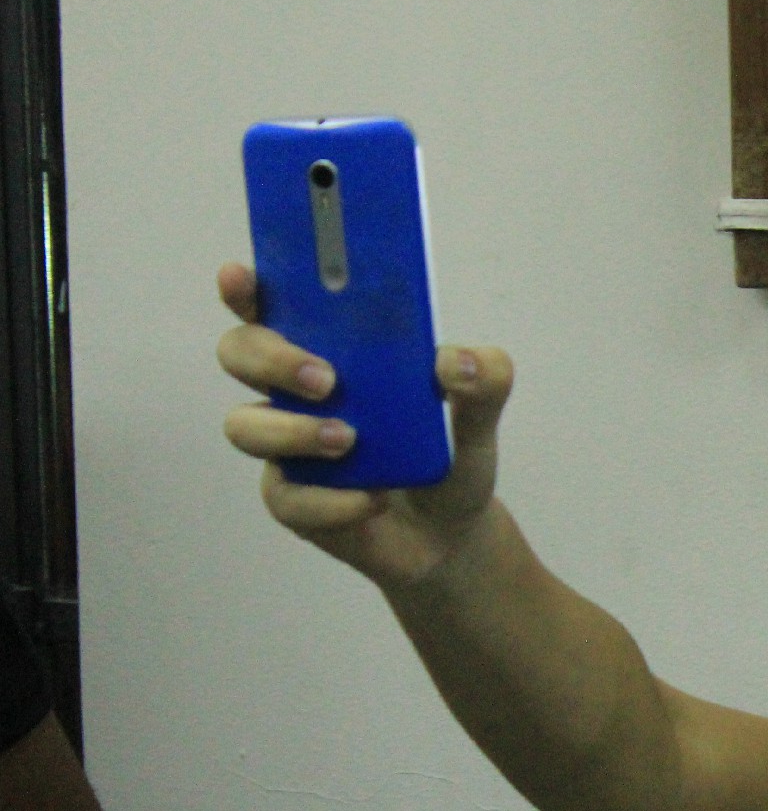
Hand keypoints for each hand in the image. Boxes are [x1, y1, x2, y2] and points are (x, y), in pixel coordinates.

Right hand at [216, 261, 514, 589]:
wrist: (449, 534)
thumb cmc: (445, 458)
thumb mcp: (478, 417)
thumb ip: (483, 381)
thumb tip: (458, 363)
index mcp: (330, 349)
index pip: (273, 304)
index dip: (247, 287)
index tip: (241, 276)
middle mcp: (293, 391)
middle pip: (240, 352)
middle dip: (272, 358)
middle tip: (327, 379)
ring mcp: (284, 445)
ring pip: (245, 426)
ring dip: (294, 431)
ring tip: (350, 440)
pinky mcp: (290, 498)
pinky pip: (288, 496)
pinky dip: (330, 499)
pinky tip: (370, 500)